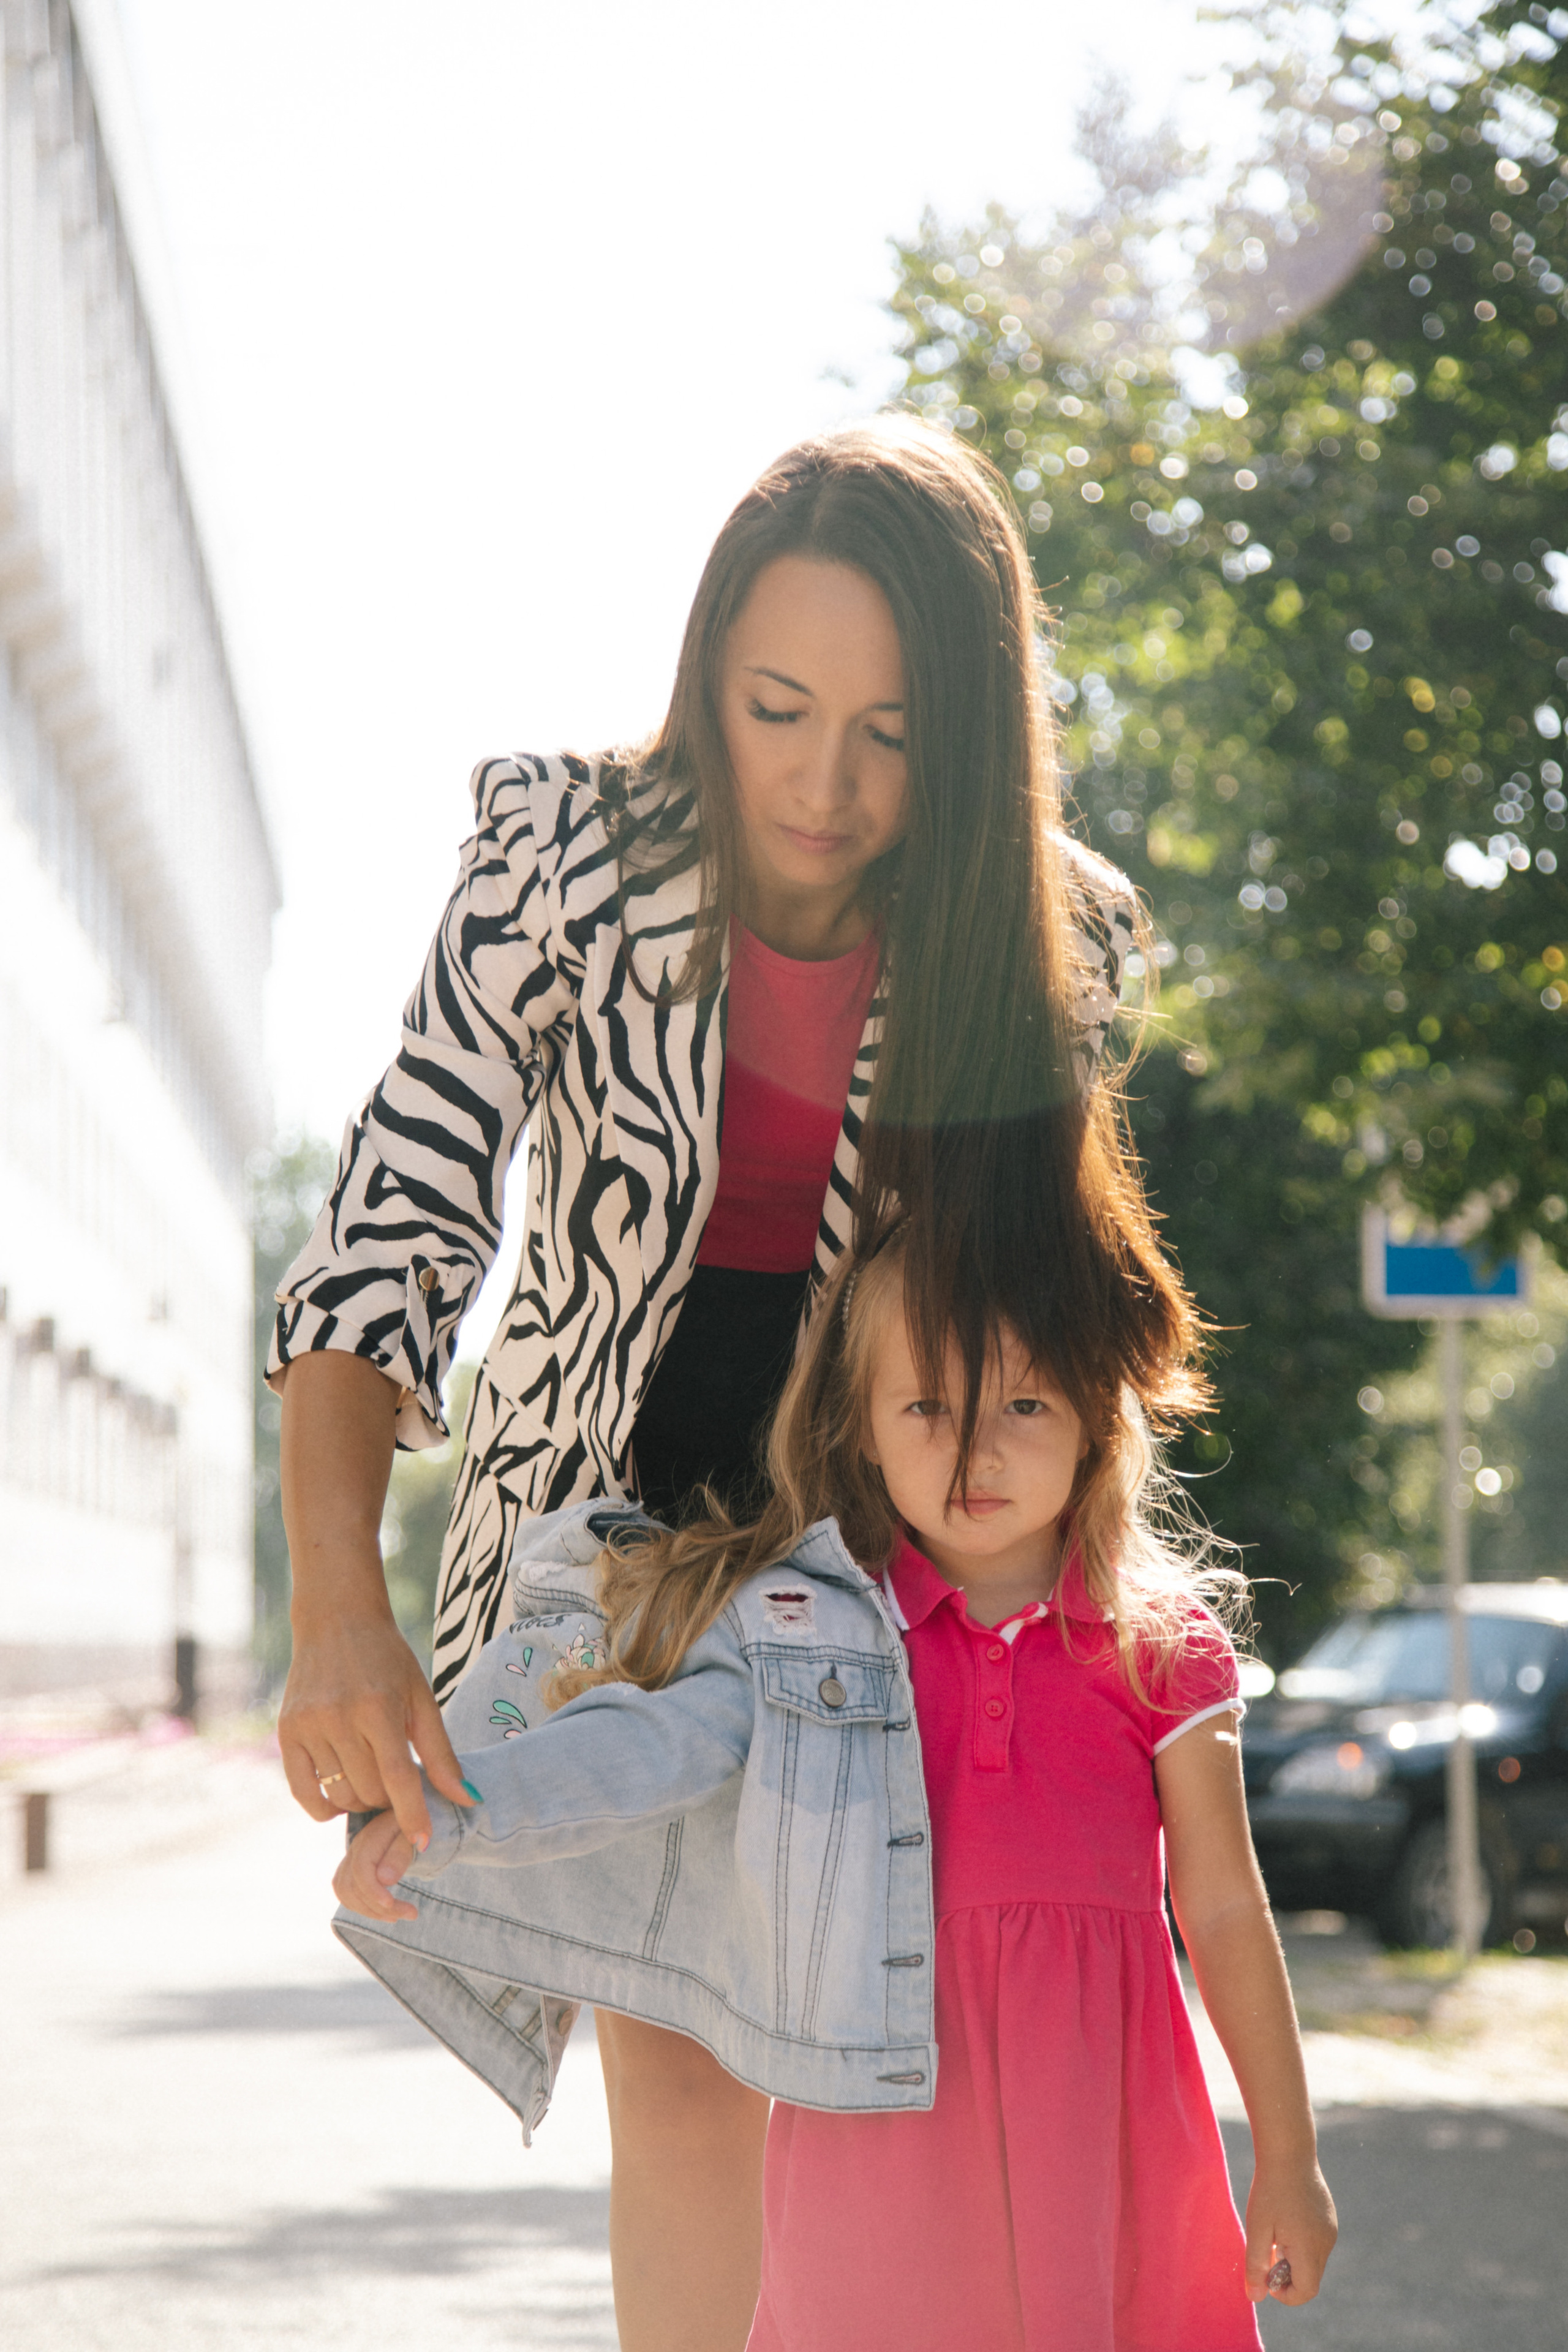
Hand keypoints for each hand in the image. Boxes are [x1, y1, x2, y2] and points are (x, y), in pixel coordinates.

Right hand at [279, 1606, 473, 1847]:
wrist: (336, 1620)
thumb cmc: (387, 1659)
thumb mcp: (421, 1697)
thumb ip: (441, 1751)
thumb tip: (467, 1798)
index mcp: (378, 1706)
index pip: (398, 1777)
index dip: (412, 1814)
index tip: (423, 1840)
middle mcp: (339, 1717)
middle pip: (369, 1791)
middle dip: (388, 1799)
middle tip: (395, 1780)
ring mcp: (309, 1725)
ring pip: (339, 1795)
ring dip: (360, 1798)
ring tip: (371, 1775)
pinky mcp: (287, 1731)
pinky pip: (303, 1792)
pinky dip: (323, 1806)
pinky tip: (339, 1796)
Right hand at [334, 1810, 418, 1922]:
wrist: (416, 1817)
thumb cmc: (419, 1827)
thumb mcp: (416, 1836)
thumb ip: (400, 1854)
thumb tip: (384, 1880)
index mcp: (372, 1835)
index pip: (360, 1869)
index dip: (372, 1891)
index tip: (393, 1905)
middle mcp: (356, 1846)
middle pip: (352, 1885)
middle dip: (378, 1907)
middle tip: (412, 1914)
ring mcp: (351, 1856)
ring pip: (346, 1892)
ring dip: (370, 1911)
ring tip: (398, 1916)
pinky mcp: (352, 1867)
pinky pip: (346, 1891)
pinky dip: (361, 1906)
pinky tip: (383, 1911)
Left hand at [1245, 2157, 1337, 2303]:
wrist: (1289, 2150)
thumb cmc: (1270, 2189)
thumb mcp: (1257, 2228)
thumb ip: (1256, 2265)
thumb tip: (1255, 2298)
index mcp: (1310, 2249)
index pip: (1306, 2291)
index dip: (1284, 2294)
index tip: (1265, 2276)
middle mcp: (1327, 2243)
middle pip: (1310, 2278)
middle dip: (1287, 2275)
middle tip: (1266, 2252)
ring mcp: (1331, 2230)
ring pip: (1313, 2260)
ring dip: (1293, 2259)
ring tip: (1273, 2233)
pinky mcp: (1329, 2218)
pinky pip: (1317, 2243)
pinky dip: (1300, 2244)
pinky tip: (1284, 2221)